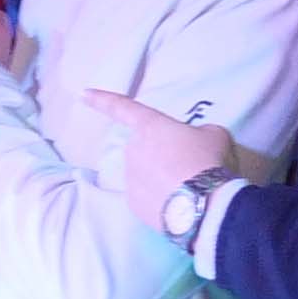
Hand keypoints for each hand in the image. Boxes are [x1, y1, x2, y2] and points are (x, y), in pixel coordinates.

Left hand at [75, 87, 235, 218]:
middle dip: (160, 155)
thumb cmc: (209, 160)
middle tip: (187, 165)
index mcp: (151, 126)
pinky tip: (178, 203)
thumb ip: (196, 134)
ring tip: (187, 187)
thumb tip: (192, 145)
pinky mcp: (132, 203)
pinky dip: (159, 198)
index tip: (83, 94)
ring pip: (144, 174)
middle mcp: (133, 148)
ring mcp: (130, 177)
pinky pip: (145, 196)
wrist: (205, 204)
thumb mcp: (213, 134)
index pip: (123, 108)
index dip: (102, 100)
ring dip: (159, 177)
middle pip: (144, 148)